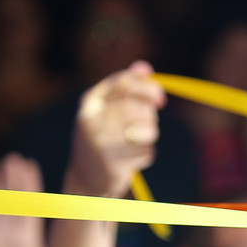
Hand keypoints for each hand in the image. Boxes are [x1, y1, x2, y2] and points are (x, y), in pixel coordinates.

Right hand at [65, 61, 163, 197]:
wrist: (86, 178)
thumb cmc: (103, 138)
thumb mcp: (108, 111)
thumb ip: (126, 89)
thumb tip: (144, 67)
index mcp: (89, 103)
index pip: (123, 82)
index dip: (147, 87)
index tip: (160, 97)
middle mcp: (90, 120)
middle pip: (139, 108)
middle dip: (149, 117)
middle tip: (144, 127)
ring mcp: (99, 142)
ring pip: (148, 131)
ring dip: (149, 137)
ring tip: (135, 143)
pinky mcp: (112, 163)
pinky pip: (147, 152)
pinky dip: (145, 156)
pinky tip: (130, 160)